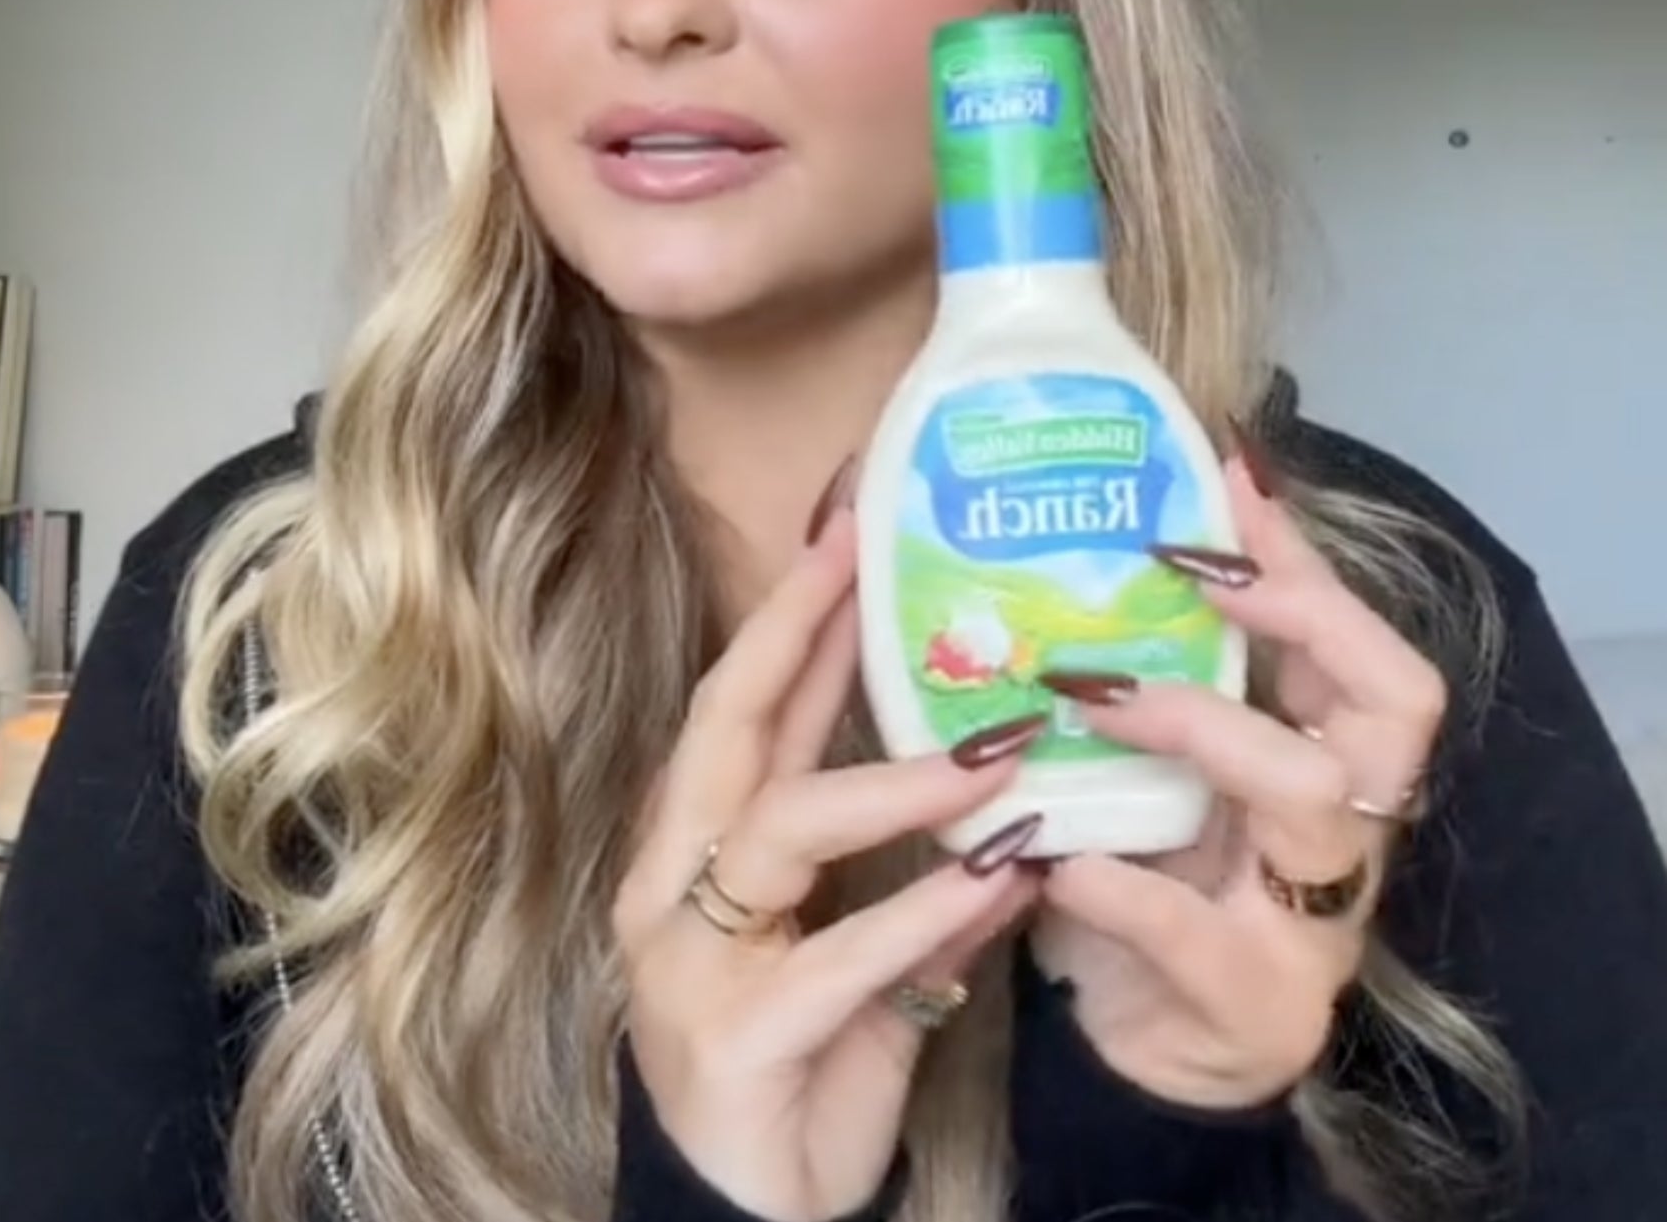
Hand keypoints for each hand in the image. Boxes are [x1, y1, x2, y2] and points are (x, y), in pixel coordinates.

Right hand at [612, 495, 1046, 1221]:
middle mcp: (675, 879)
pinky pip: (841, 960)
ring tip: (995, 752)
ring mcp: (692, 956)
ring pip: (786, 828)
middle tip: (869, 557)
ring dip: (897, 779)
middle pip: (730, 725)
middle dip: (797, 631)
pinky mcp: (737, 1037)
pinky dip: (926, 913)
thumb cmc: (800, 1065)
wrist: (751, 1217)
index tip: (849, 526)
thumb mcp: (856, 941)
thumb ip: (901, 855)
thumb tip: (995, 766)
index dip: (791, 614)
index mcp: (697, 843)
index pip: (741, 701)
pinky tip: (1004, 878)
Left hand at [1030, 454, 1446, 1110]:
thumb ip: (1163, 665)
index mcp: (1329, 764)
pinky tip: (1049, 852)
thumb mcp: (1169, 765)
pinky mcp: (1248, 1004)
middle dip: (1304, 619)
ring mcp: (1310, 924)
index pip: (1370, 646)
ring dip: (1196, 724)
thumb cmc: (1157, 877)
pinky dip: (1116, 882)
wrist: (1141, 1052)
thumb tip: (1110, 522)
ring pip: (1310, 800)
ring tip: (1089, 691)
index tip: (1228, 482)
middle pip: (1396, 708)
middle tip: (1192, 573)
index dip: (1309, 565)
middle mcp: (1346, 835)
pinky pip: (1193, 930)